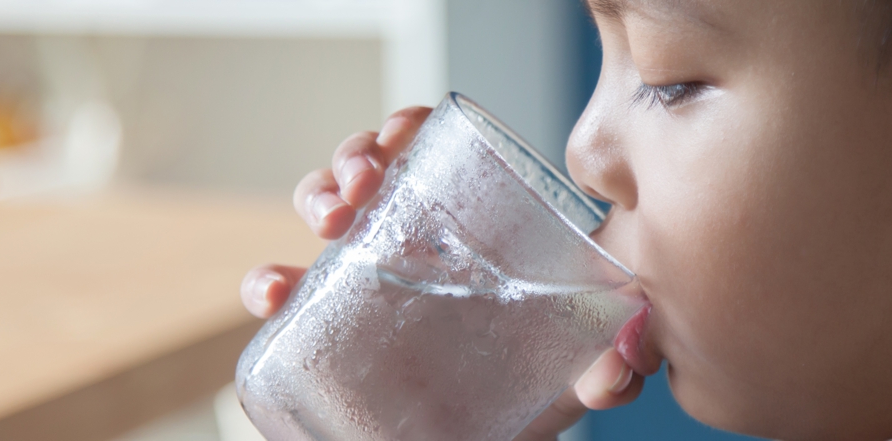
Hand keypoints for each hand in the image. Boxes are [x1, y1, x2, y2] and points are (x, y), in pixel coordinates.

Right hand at [240, 107, 644, 439]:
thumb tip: (626, 360)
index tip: (404, 134)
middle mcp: (407, 244)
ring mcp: (364, 281)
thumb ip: (608, 369)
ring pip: (323, 212)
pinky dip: (266, 281)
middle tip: (366, 183)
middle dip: (355, 156)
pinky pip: (285, 290)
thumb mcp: (569, 376)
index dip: (404, 128)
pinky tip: (275, 291)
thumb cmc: (525, 394)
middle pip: (367, 170)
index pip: (426, 154)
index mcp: (461, 231)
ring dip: (316, 195)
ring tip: (332, 220)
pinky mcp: (327, 326)